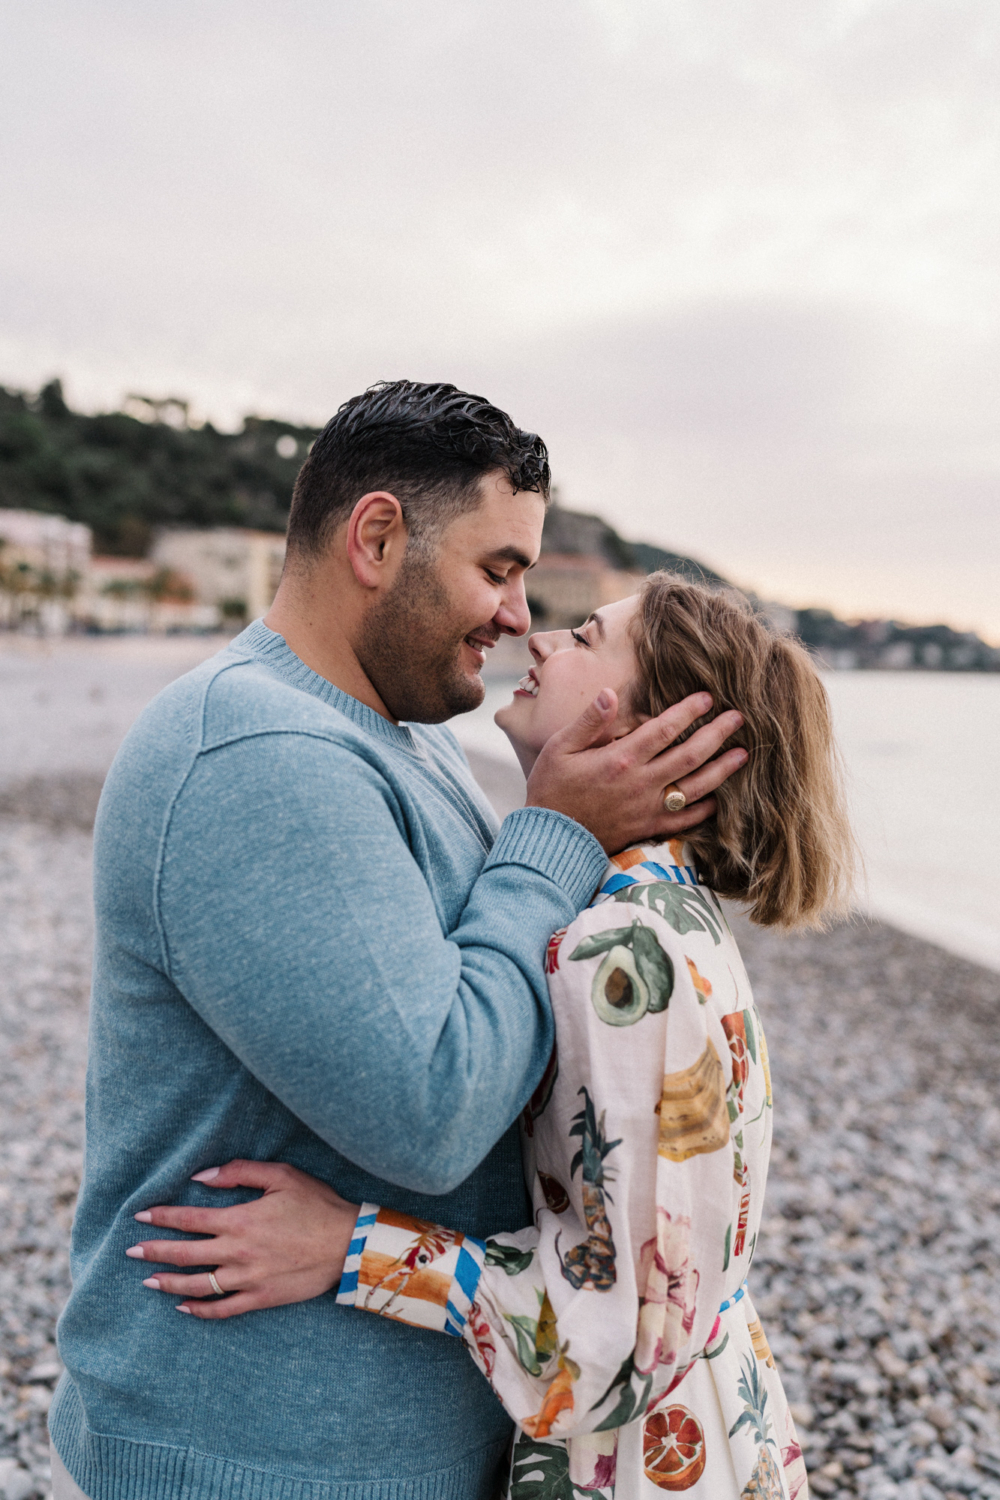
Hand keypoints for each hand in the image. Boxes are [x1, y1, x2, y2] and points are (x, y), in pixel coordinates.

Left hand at [126, 1160, 357, 1319]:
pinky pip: (222, 1309)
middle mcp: (237, 1251)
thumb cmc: (316, 1204)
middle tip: (131, 1251)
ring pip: (198, 1284)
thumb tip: (203, 1176)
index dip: (162, 1217)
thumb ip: (239, 1173)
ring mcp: (247, 1279)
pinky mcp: (260, 1298)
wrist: (347, 1243)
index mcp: (240, 1219)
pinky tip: (183, 1307)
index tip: (141, 1216)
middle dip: (155, 1251)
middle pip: (185, 1254)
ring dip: (169, 1282)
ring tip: (148, 1280)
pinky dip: (199, 1309)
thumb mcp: (281, 1176)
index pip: (190, 1218)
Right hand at [524, 690, 746, 853]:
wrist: (551, 838)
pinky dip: (705, 808)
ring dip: (722, 768)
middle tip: (738, 718)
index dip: (688, 711)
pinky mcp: (649, 828)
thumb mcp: (559, 747)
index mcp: (621, 759)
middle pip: (690, 754)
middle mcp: (641, 783)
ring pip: (696, 786)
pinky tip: (719, 797)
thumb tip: (610, 692)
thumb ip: (589, 721)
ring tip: (743, 753)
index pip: (664, 729)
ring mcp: (648, 808)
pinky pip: (685, 819)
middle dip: (717, 733)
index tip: (708, 697)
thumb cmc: (552, 788)